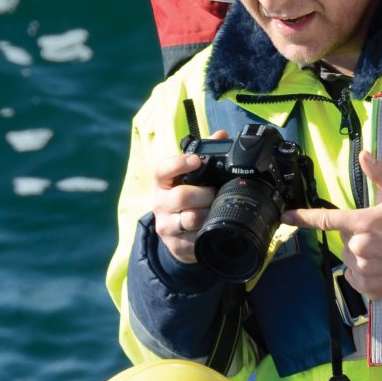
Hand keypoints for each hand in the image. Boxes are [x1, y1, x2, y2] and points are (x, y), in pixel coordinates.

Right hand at [150, 142, 222, 266]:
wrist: (177, 235)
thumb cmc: (187, 199)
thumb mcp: (190, 178)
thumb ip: (205, 154)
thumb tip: (221, 135)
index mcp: (162, 183)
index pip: (161, 170)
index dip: (178, 163)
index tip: (196, 160)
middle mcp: (160, 204)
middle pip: (181, 196)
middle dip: (204, 194)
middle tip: (215, 193)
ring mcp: (166, 226)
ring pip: (191, 218)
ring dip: (209, 214)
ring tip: (215, 210)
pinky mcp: (176, 245)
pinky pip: (197, 238)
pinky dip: (210, 232)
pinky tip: (213, 227)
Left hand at [293, 149, 381, 300]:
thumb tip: (364, 155)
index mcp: (363, 223)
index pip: (325, 219)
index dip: (302, 217)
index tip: (286, 217)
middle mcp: (358, 246)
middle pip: (344, 238)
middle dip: (358, 234)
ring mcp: (362, 268)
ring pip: (349, 258)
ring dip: (361, 254)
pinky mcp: (368, 287)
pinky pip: (354, 277)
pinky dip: (364, 272)